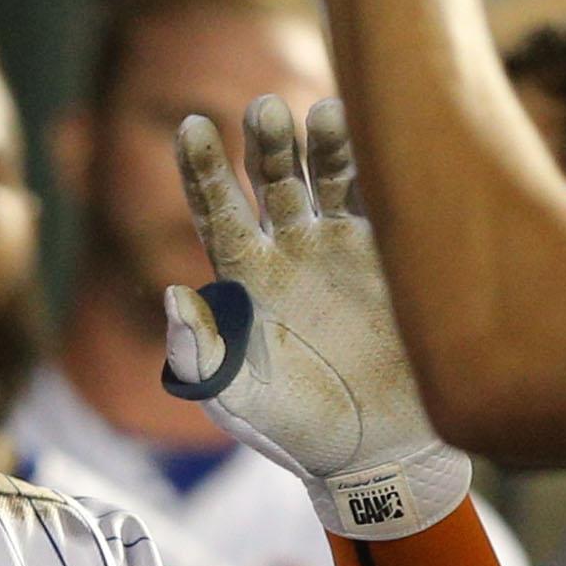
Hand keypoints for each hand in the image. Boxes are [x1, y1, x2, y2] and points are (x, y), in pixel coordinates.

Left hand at [161, 95, 473, 539]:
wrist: (380, 456)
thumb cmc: (296, 433)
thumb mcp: (237, 400)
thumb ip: (201, 352)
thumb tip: (172, 295)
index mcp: (244, 279)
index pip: (215, 211)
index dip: (202, 170)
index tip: (190, 124)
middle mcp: (291, 251)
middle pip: (271, 182)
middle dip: (267, 145)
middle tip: (263, 109)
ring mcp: (343, 249)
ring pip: (329, 179)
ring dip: (325, 144)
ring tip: (324, 111)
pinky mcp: (393, 258)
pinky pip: (386, 202)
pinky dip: (381, 170)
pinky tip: (381, 136)